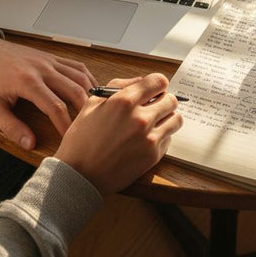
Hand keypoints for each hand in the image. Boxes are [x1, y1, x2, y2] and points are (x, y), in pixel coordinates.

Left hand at [0, 34, 96, 149]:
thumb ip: (11, 127)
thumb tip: (29, 143)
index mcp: (27, 82)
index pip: (55, 107)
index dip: (66, 126)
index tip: (71, 140)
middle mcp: (42, 69)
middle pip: (76, 90)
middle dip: (86, 111)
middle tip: (91, 128)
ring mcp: (49, 61)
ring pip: (81, 77)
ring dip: (91, 94)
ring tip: (95, 112)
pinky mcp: (52, 57)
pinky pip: (77, 66)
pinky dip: (88, 79)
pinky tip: (90, 92)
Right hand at [55, 74, 183, 194]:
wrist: (79, 175)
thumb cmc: (81, 139)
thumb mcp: (92, 104)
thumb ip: (118, 86)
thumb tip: (140, 81)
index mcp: (124, 101)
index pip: (158, 81)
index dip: (157, 84)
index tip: (155, 89)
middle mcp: (140, 118)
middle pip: (171, 100)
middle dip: (164, 101)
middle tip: (154, 106)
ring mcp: (149, 138)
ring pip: (176, 119)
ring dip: (167, 118)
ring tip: (155, 122)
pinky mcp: (153, 156)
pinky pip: (169, 138)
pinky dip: (162, 136)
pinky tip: (146, 139)